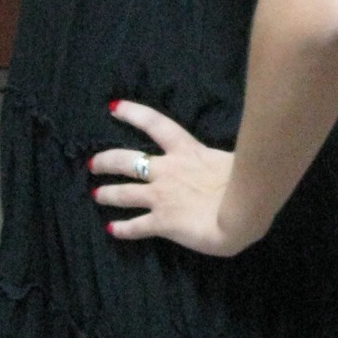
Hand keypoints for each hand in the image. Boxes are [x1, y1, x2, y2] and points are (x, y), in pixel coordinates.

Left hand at [90, 100, 261, 256]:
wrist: (243, 211)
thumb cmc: (245, 182)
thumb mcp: (228, 160)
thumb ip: (214, 160)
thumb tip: (217, 161)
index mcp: (186, 151)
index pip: (154, 124)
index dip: (133, 113)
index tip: (113, 107)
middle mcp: (167, 171)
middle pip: (127, 160)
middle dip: (107, 160)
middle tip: (93, 163)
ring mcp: (161, 197)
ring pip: (124, 193)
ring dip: (108, 193)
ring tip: (97, 194)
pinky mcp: (162, 222)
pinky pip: (136, 226)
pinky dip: (122, 229)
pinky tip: (112, 229)